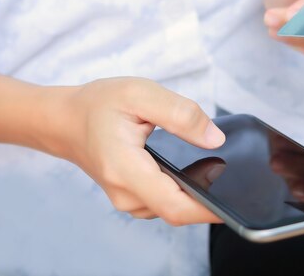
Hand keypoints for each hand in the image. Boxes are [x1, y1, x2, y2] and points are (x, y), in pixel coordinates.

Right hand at [42, 77, 224, 225]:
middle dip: (209, 198)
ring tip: (207, 164)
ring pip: (172, 207)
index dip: (209, 209)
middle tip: (231, 172)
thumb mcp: (140, 93)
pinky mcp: (132, 198)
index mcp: (126, 169)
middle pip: (178, 210)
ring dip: (194, 193)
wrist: (65, 120)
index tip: (237, 201)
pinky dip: (181, 190)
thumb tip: (214, 139)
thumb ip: (180, 114)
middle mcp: (125, 193)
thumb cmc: (97, 105)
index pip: (175, 205)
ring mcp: (127, 200)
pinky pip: (163, 201)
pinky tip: (188, 168)